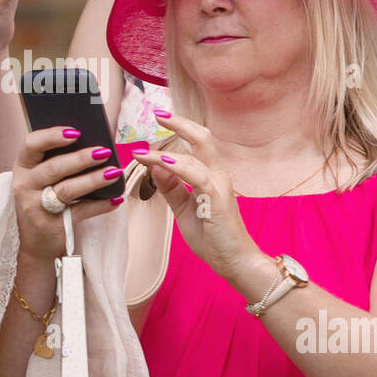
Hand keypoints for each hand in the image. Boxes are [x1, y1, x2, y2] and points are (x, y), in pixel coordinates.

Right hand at [13, 127, 122, 262]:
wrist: (36, 243)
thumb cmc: (44, 200)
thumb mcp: (42, 178)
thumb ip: (59, 159)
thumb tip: (94, 142)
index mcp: (23, 166)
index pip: (32, 144)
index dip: (52, 136)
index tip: (76, 131)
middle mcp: (25, 185)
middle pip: (54, 168)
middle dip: (81, 158)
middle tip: (104, 151)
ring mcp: (36, 207)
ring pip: (67, 190)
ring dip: (93, 180)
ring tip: (114, 172)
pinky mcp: (52, 226)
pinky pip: (81, 212)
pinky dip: (100, 205)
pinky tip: (116, 199)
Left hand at [129, 112, 259, 283]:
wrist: (234, 262)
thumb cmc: (213, 236)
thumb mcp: (184, 209)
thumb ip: (170, 188)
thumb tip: (155, 166)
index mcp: (210, 175)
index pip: (194, 144)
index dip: (177, 129)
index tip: (158, 119)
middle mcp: (217, 174)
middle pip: (202, 137)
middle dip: (180, 122)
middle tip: (157, 114)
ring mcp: (219, 184)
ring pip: (195, 155)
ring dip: (165, 152)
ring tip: (142, 152)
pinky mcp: (218, 198)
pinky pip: (196, 176)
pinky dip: (178, 167)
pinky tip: (161, 163)